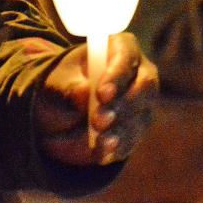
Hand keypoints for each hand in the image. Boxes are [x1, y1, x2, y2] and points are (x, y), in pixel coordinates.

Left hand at [34, 33, 158, 166]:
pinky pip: (134, 138)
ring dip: (121, 130)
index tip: (101, 93)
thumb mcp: (56, 83)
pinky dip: (118, 148)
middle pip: (145, 85)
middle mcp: (137, 72)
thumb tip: (85, 93)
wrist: (60, 111)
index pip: (127, 55)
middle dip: (123, 105)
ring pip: (141, 115)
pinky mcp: (138, 126)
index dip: (117, 74)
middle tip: (98, 120)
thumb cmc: (61, 84)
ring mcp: (142, 101)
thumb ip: (69, 87)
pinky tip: (104, 154)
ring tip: (100, 142)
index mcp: (118, 48)